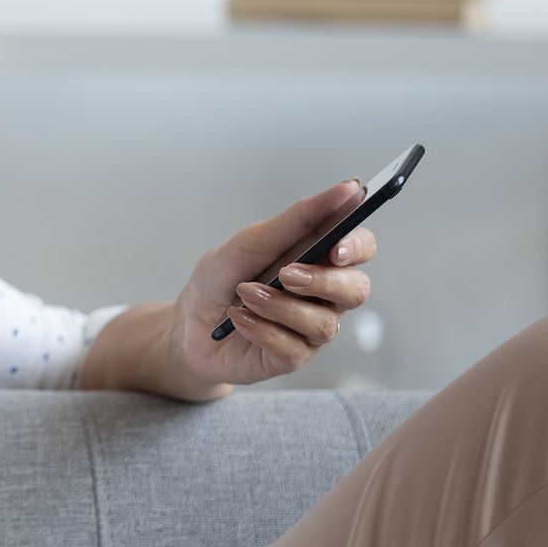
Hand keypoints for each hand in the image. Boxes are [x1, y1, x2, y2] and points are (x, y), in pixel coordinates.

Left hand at [165, 179, 376, 387]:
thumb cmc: (220, 279)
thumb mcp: (249, 243)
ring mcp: (309, 328)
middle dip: (324, 281)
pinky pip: (293, 348)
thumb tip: (348, 189)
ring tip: (244, 294)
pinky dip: (261, 329)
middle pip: (356, 289)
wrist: (187, 325)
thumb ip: (296, 219)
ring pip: (324, 323)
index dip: (358, 245)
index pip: (360, 247)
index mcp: (317, 258)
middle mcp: (322, 294)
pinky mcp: (292, 357)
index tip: (337, 245)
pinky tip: (238, 319)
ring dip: (280, 306)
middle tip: (286, 275)